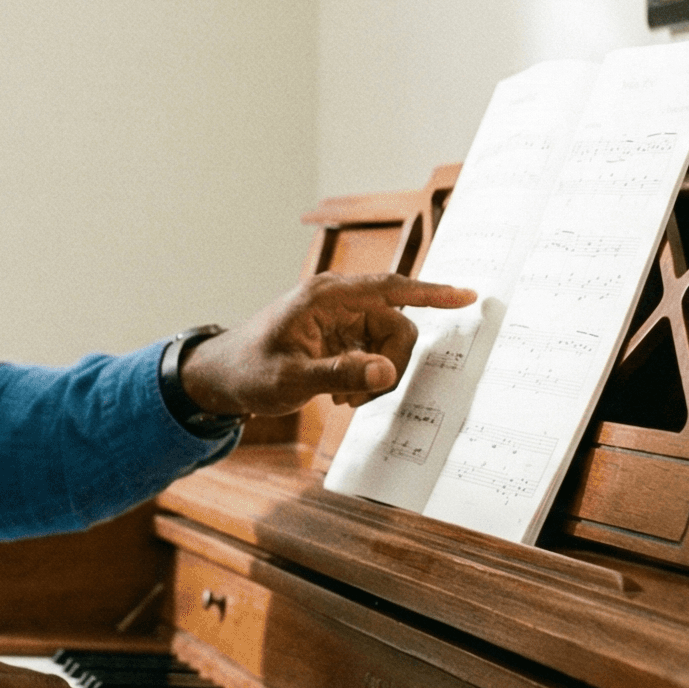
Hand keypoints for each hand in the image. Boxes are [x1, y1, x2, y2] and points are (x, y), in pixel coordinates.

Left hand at [179, 272, 477, 416]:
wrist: (221, 377)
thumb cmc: (249, 372)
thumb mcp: (292, 380)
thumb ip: (340, 374)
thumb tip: (384, 373)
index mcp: (326, 298)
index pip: (391, 288)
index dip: (432, 293)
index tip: (467, 296)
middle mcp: (337, 302)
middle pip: (396, 325)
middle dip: (390, 364)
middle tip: (361, 399)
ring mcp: (339, 319)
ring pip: (387, 344)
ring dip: (376, 376)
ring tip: (342, 400)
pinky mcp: (339, 337)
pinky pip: (373, 354)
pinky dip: (366, 377)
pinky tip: (338, 395)